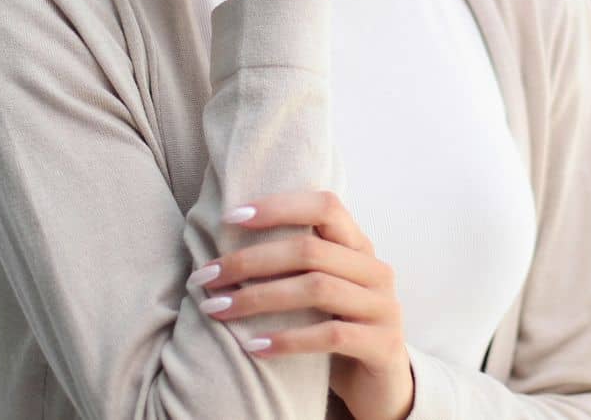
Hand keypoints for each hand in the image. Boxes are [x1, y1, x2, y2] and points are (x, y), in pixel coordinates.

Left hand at [188, 190, 413, 419]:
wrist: (380, 384)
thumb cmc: (336, 328)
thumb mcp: (320, 289)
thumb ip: (295, 264)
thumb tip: (225, 246)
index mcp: (358, 247)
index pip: (325, 206)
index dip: (279, 207)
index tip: (232, 217)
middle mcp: (375, 270)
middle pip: (311, 250)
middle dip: (251, 260)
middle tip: (207, 275)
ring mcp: (383, 307)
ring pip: (317, 289)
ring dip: (259, 298)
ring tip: (217, 308)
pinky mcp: (382, 345)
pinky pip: (330, 336)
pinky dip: (287, 339)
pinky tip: (254, 346)